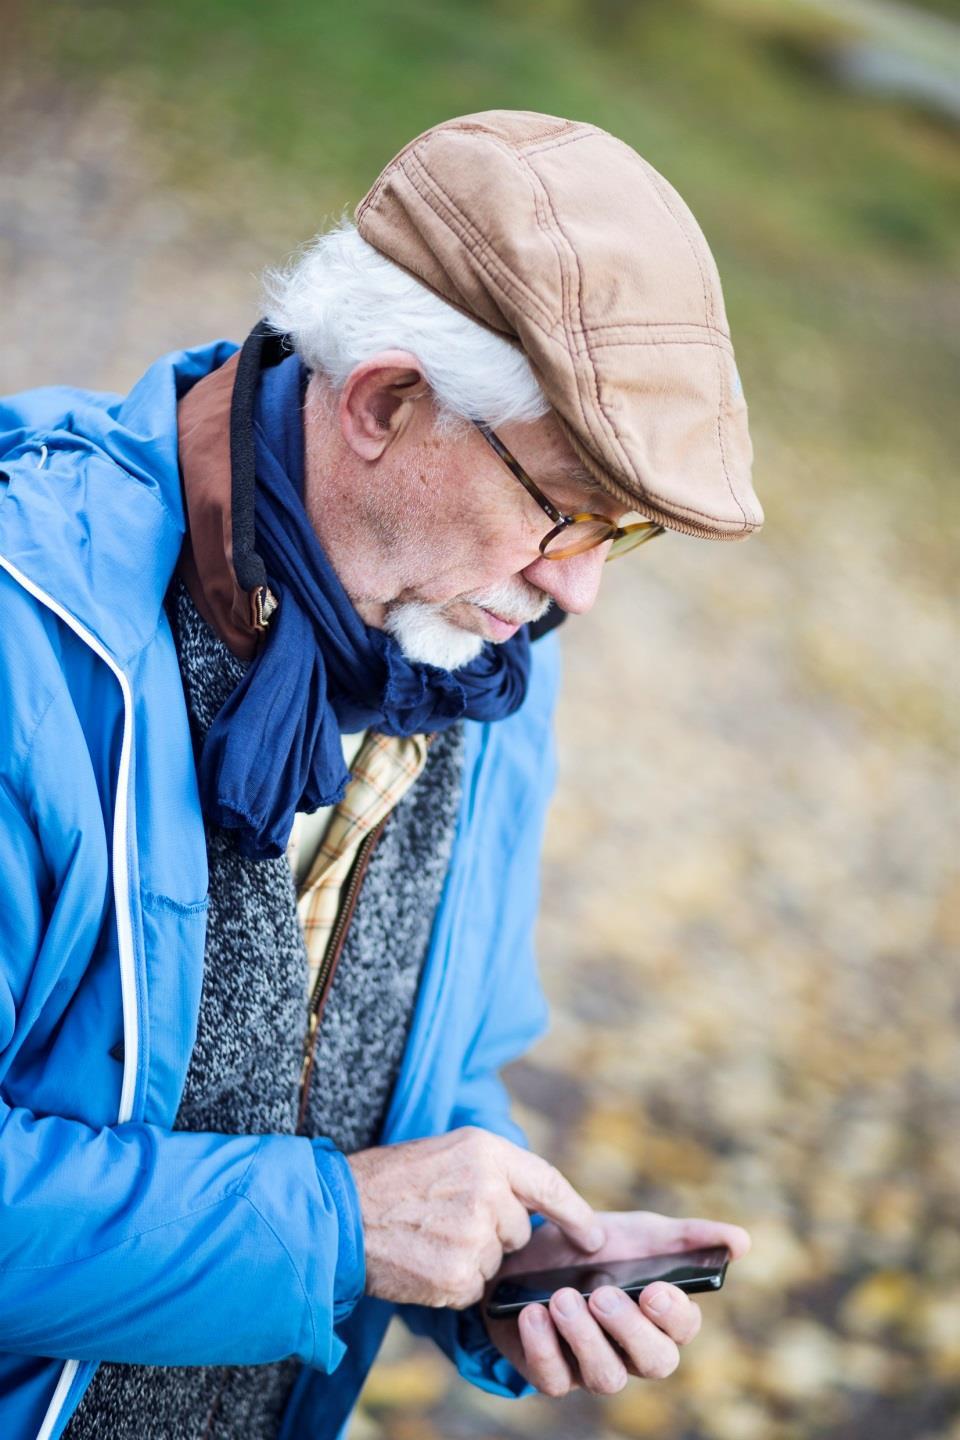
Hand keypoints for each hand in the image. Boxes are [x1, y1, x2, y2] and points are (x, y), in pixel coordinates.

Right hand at [347, 1127, 603, 1308]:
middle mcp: (487, 1191)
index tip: (593, 1238)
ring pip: (496, 1262)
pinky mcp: (457, 1278)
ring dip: (470, 1259)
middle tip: (446, 1220)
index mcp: (486, 1151)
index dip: (575, 1214)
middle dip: (493, 1233)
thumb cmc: (391, 1181)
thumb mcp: (448, 1152)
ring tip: (428, 1238)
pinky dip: (451, 1283)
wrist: (340, 1215)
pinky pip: (472, 1289)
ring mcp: (473, 1237)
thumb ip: (494, 1172)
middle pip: (518, 1230)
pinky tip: (423, 1262)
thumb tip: (535, 1208)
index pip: (548, 1183)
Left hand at [483, 1210, 750, 1396]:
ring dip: (585, 1338)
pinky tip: (533, 1313)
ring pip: (606, 1378)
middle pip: (654, 1362)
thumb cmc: (596, 1246)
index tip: (654, 1289)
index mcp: (660, 1317)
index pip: (683, 1329)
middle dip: (630, 1330)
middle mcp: (632, 1349)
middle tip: (603, 1294)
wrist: (530, 1251)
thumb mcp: (639, 1232)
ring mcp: (592, 1366)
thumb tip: (743, 1242)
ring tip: (564, 1298)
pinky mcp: (552, 1373)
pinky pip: (553, 1379)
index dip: (673, 1315)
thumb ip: (689, 1236)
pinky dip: (543, 1348)